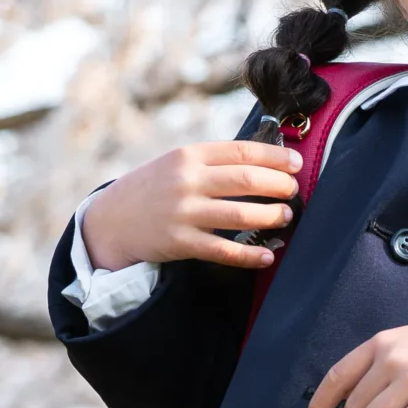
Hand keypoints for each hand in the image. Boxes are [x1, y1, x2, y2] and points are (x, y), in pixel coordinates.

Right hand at [79, 140, 301, 271]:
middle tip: (293, 192)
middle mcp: (187, 180)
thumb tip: (265, 162)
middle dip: (280, 186)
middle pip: (247, 180)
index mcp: (189, 155)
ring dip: (272, 216)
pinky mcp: (180, 242)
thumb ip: (213, 161)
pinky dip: (250, 255)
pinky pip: (224, 250)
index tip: (296, 164)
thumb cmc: (153, 189)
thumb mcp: (176, 163)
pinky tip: (267, 256)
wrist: (110, 220)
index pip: (242, 151)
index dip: (276, 158)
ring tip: (285, 217)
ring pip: (241, 214)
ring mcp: (183, 212)